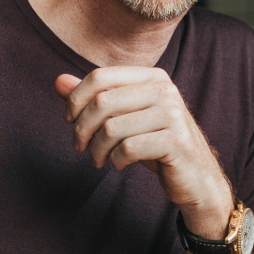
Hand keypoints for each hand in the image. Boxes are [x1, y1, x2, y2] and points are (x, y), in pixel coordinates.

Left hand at [55, 68, 233, 236]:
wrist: (196, 177)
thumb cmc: (155, 144)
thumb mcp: (124, 118)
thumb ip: (92, 98)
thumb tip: (57, 81)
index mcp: (152, 77)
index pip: (100, 76)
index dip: (76, 99)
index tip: (70, 121)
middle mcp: (165, 90)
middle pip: (102, 101)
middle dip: (82, 128)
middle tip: (80, 146)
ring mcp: (173, 114)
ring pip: (112, 128)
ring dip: (97, 150)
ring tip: (98, 160)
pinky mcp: (176, 141)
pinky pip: (128, 149)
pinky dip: (116, 161)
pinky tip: (119, 164)